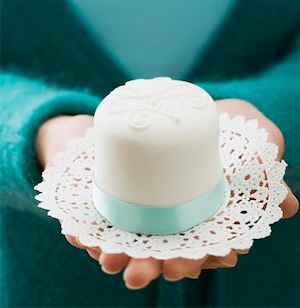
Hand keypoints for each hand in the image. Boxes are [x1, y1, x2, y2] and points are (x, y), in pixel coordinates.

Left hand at [35, 101, 297, 288]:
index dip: (211, 255)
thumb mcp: (253, 134)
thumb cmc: (219, 121)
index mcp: (205, 211)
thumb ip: (267, 165)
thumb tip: (290, 204)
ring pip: (132, 242)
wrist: (166, 97)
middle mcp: (174, 216)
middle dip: (165, 264)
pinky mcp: (111, 194)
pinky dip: (89, 232)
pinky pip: (97, 219)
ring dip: (125, 256)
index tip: (211, 257)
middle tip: (162, 269)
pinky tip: (84, 238)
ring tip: (116, 261)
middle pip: (168, 249)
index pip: (209, 243)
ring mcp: (141, 207)